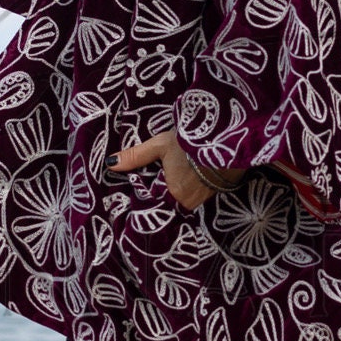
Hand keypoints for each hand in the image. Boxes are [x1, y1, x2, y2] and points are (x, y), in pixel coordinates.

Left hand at [111, 130, 244, 209]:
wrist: (230, 137)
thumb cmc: (192, 141)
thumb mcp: (161, 145)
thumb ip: (136, 156)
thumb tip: (110, 164)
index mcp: (175, 194)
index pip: (156, 204)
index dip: (150, 199)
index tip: (143, 194)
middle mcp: (190, 202)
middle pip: (170, 204)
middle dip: (163, 197)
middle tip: (159, 185)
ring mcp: (205, 200)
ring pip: (183, 201)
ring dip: (178, 194)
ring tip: (174, 182)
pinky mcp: (216, 193)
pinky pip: (197, 197)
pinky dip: (191, 190)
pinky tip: (189, 180)